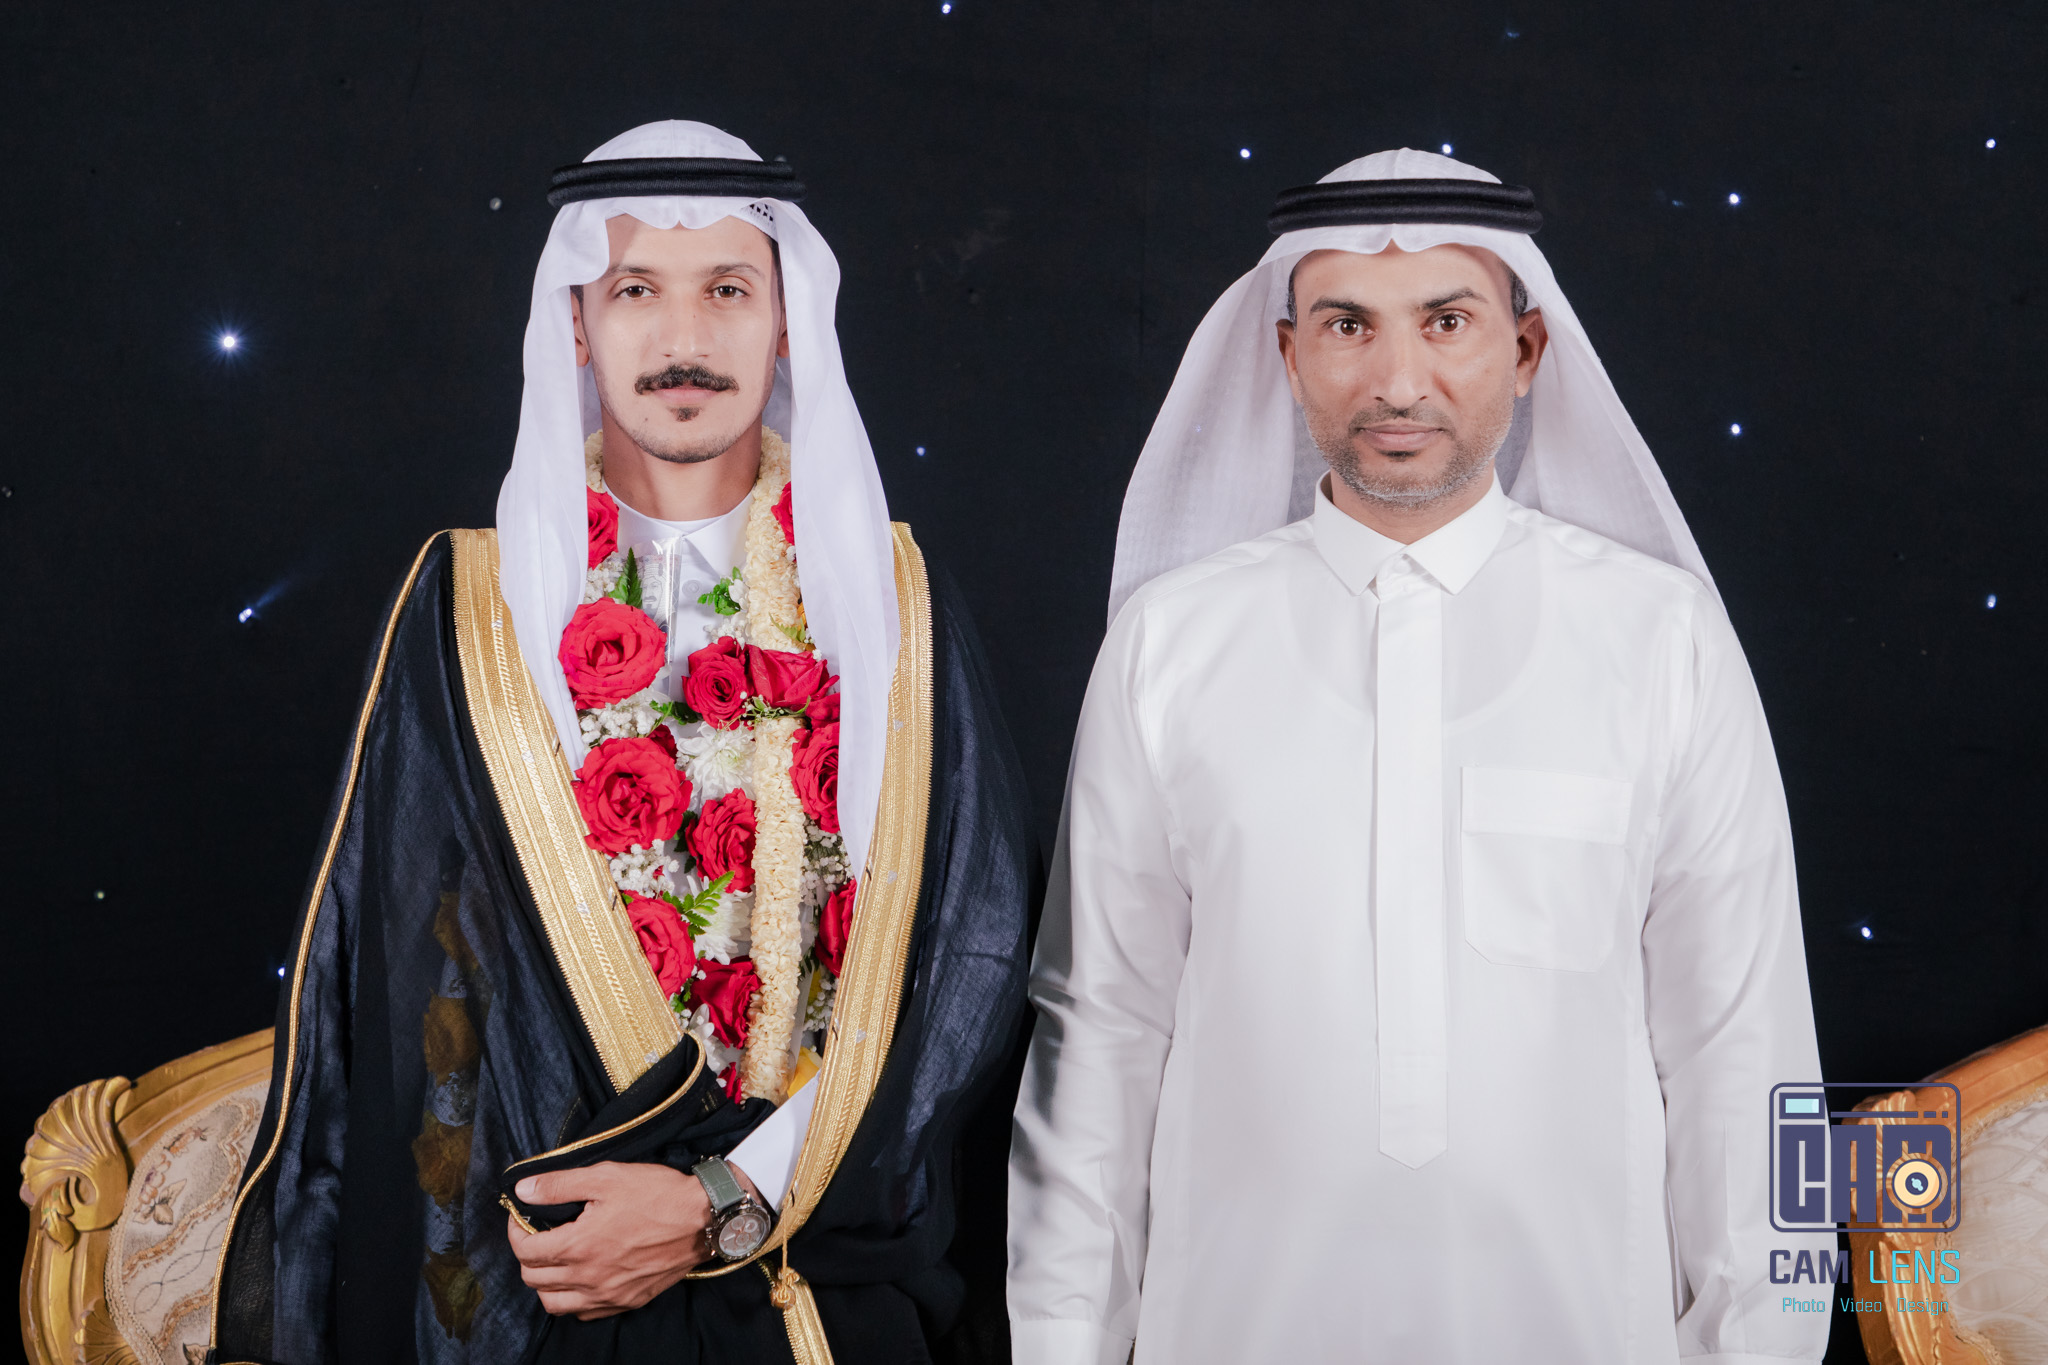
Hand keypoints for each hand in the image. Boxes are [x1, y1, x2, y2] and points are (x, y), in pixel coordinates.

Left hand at [506, 1159, 761, 1318]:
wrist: (704, 1218)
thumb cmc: (657, 1193)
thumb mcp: (606, 1176)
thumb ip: (559, 1185)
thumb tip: (521, 1191)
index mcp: (579, 1245)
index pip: (525, 1251)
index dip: (516, 1232)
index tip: (522, 1217)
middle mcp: (589, 1278)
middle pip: (534, 1279)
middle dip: (527, 1256)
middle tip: (538, 1235)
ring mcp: (608, 1295)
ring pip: (554, 1303)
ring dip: (545, 1283)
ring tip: (556, 1260)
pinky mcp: (627, 1301)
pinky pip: (584, 1313)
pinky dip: (573, 1299)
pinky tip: (582, 1278)